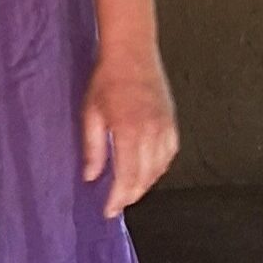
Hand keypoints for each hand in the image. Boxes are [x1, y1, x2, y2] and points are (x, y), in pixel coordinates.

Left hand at [80, 51, 178, 218]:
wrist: (132, 52)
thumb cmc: (107, 79)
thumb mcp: (91, 114)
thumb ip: (93, 148)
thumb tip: (91, 177)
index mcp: (129, 132)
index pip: (127, 178)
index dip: (118, 199)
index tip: (108, 210)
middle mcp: (152, 133)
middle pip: (145, 178)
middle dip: (130, 195)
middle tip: (116, 203)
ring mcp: (165, 127)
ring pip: (159, 169)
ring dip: (145, 183)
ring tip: (129, 189)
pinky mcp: (171, 121)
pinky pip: (169, 154)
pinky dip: (159, 167)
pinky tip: (147, 170)